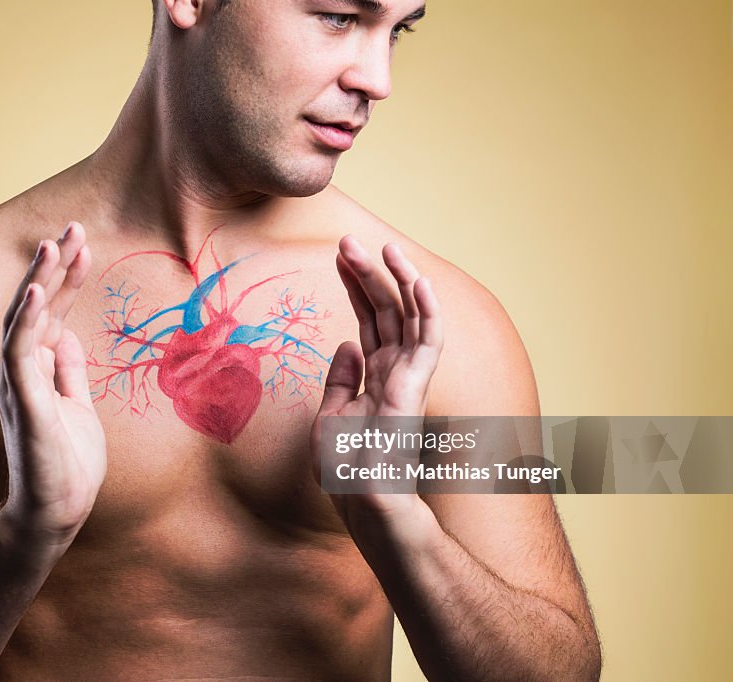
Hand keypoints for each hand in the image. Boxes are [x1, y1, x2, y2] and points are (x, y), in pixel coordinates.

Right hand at [0, 222, 105, 548]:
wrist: (55, 513)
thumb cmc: (65, 465)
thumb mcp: (77, 407)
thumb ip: (67, 372)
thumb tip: (66, 339)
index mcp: (38, 369)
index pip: (50, 312)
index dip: (65, 278)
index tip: (83, 243)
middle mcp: (22, 371)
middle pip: (36, 307)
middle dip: (54, 266)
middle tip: (73, 226)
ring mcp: (20, 385)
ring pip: (23, 322)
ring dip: (37, 282)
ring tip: (50, 244)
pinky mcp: (24, 404)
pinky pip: (19, 355)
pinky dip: (27, 322)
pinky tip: (37, 293)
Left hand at [312, 235, 443, 541]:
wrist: (361, 502)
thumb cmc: (346, 468)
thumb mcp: (330, 415)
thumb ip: (341, 378)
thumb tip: (345, 344)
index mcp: (374, 377)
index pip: (368, 321)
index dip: (355, 287)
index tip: (339, 258)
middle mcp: (394, 372)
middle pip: (386, 310)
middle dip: (368, 274)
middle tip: (349, 240)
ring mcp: (408, 378)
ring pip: (411, 316)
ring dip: (398, 279)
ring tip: (381, 246)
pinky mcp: (416, 387)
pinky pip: (430, 340)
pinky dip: (429, 309)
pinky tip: (420, 279)